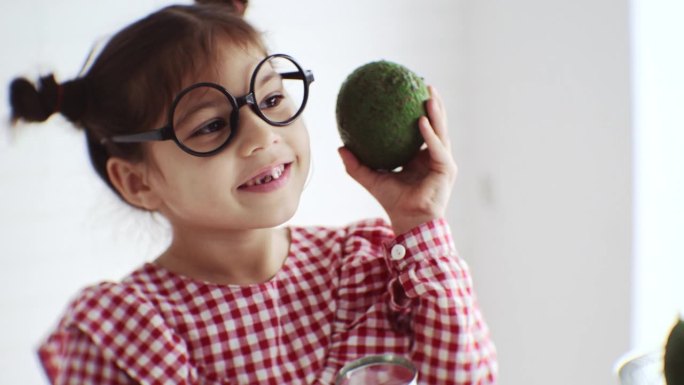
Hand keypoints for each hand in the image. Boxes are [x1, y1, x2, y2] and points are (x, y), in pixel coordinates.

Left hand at [338, 85, 457, 234]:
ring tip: (428, 95)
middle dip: (434, 104)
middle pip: (437, 124)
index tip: (411, 91)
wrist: (408, 220)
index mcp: (421, 156)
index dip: (420, 110)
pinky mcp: (446, 169)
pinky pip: (437, 147)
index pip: (423, 128)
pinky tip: (421, 121)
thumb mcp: (371, 179)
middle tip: (425, 84)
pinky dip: (429, 134)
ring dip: (436, 113)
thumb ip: (356, 165)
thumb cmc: (393, 202)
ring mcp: (443, 161)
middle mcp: (434, 155)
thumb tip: (340, 147)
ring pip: (441, 131)